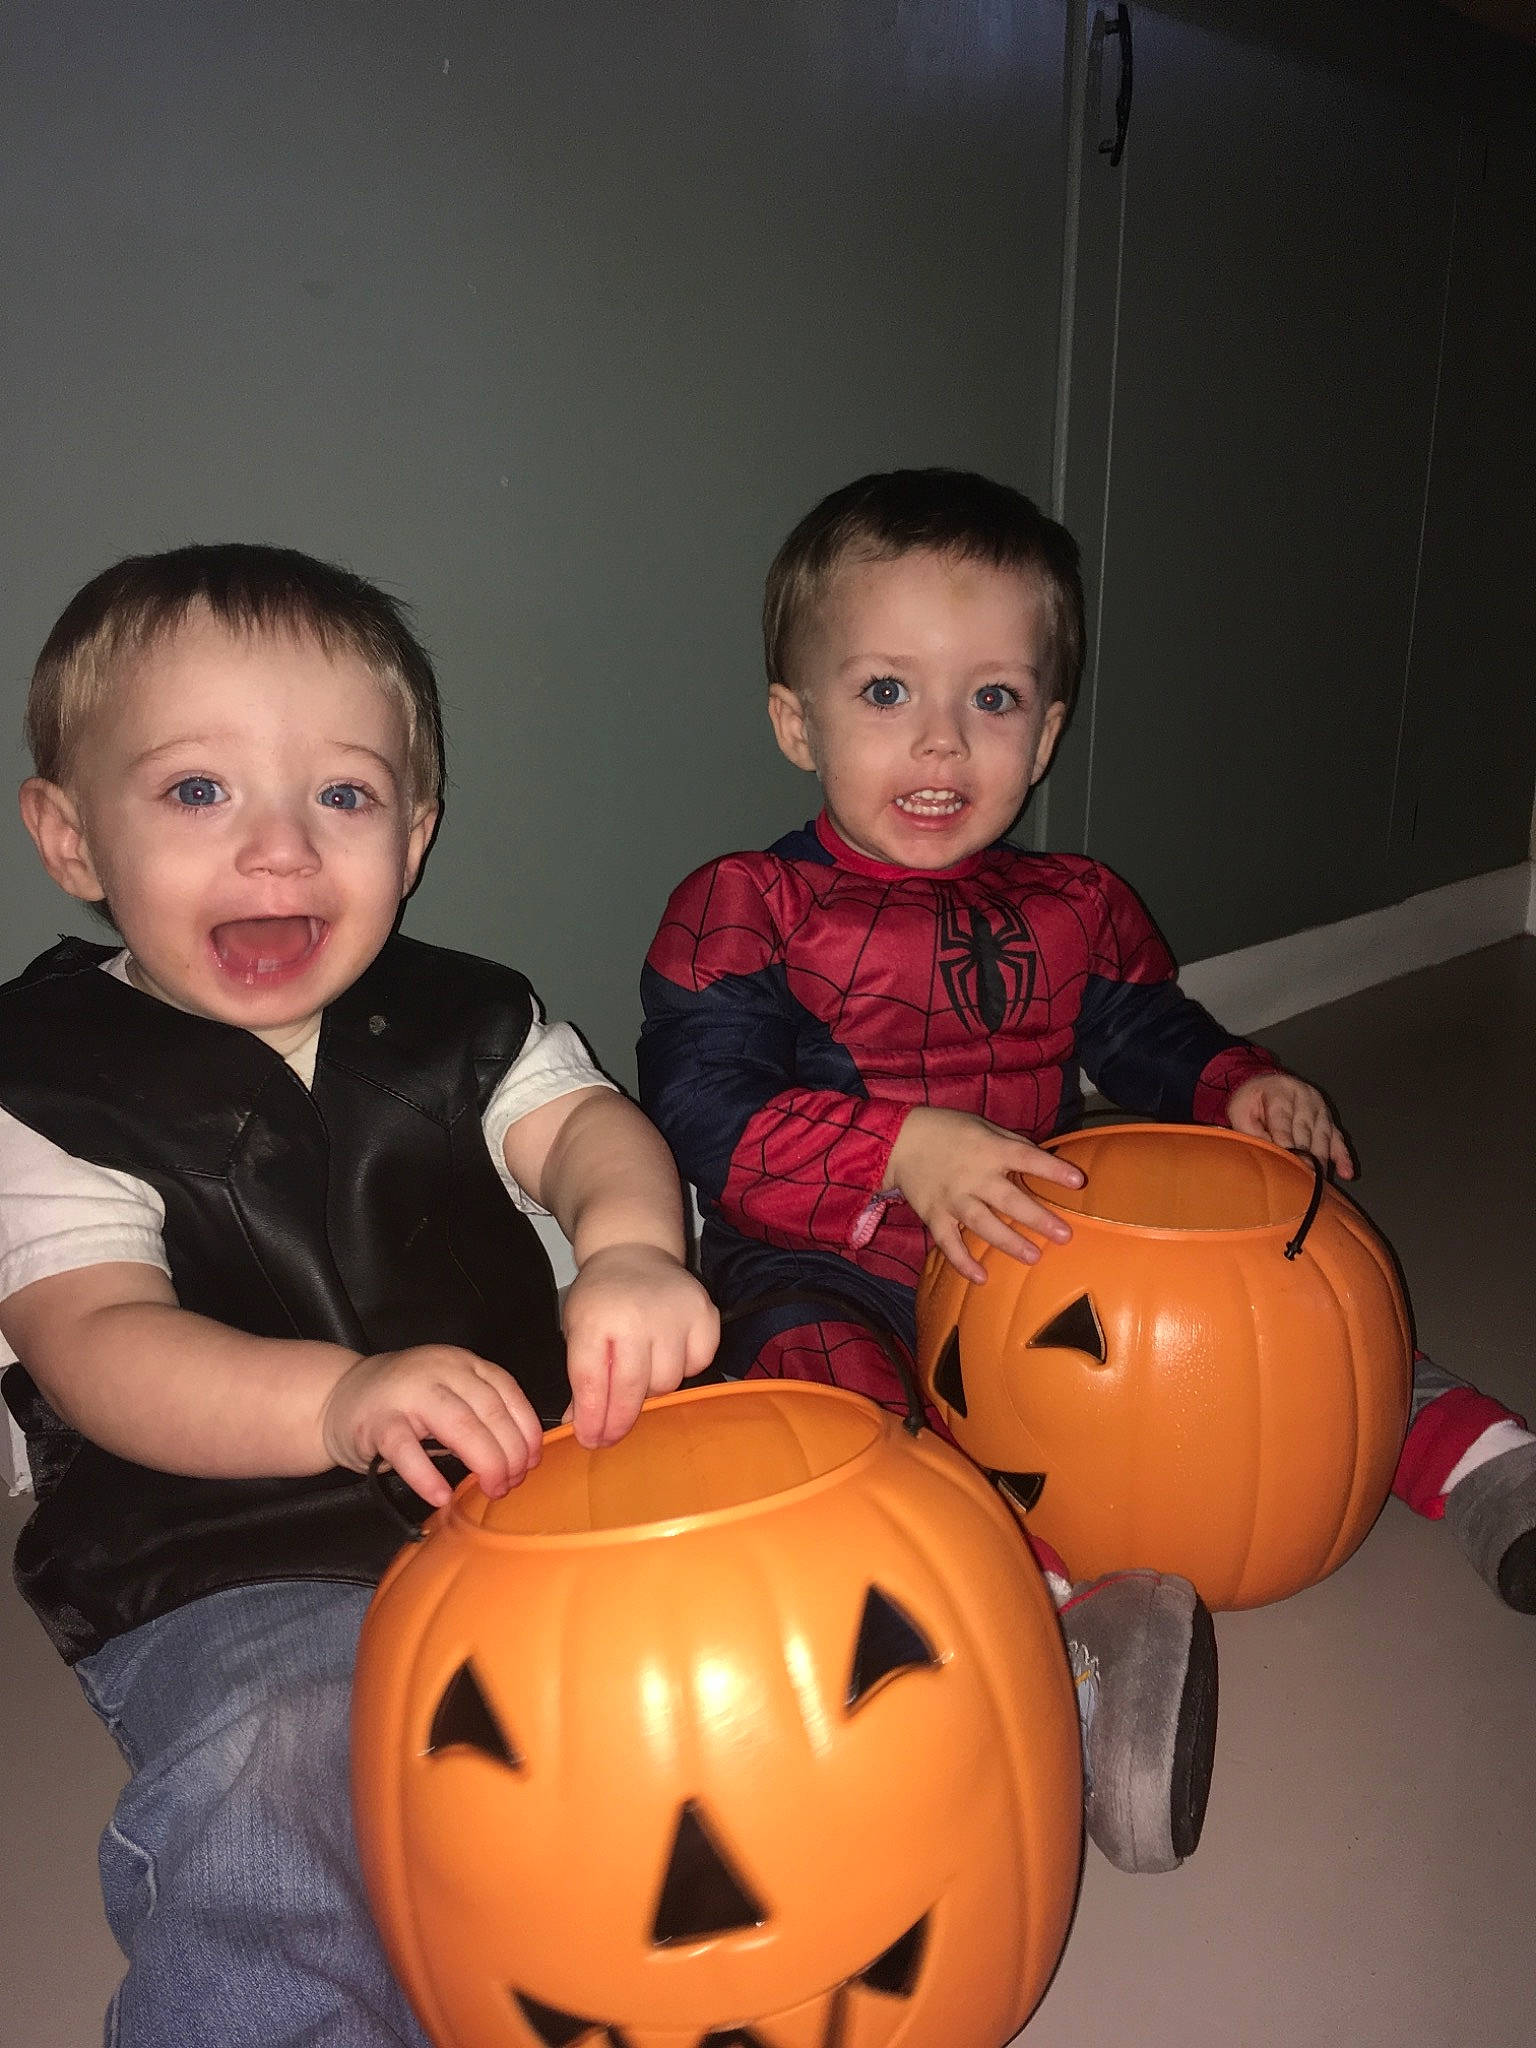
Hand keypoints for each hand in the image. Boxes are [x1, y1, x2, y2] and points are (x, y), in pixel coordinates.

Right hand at [321, 1345, 542, 1505]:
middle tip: (511, 1483)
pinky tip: (442, 1496)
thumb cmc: (404, 1402)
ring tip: (492, 1489)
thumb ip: (480, 1410)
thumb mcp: (449, 1392)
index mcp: (462, 1364)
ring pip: (458, 1426)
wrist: (338, 1396)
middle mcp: (439, 1370)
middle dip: (509, 1453)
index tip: (532, 1461)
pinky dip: (427, 1476)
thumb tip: (522, 1455)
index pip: (508, 1393)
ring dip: (484, 1462)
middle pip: (489, 1411)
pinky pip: (407, 1450)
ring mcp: (407, 1393)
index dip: (527, 1430)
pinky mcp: (377, 1421)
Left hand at [561, 1242, 719, 1448]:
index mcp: (595, 1320)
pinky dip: (684, 1367)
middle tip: (612, 1435)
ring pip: (668, 1382)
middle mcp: (636, 1316)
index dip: (591, 1418)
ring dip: (653, 1389)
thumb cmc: (601, 1299)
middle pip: (632, 1389)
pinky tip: (668, 1353)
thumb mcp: (577, 1331)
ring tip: (641, 1374)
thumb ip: (581, 1377)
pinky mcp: (705, 1312)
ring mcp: (675, 1313)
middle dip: (620, 1420)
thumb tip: (583, 1426)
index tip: (591, 1440)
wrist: (632, 1250)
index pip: (591, 1382)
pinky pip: (698, 1364)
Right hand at [887, 1106, 1084, 1285]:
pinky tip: (981, 1278)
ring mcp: (953, 1198)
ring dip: (1008, 1242)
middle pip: (1009, 1199)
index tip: (1078, 1181)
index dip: (1053, 1169)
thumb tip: (1044, 1162)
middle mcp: (973, 1176)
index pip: (1026, 1158)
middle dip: (1038, 1218)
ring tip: (1034, 1257)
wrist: (899, 1140)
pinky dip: (962, 1261)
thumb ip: (1012, 1145)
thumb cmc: (949, 1131)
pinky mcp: (934, 1215)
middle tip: (1065, 1236)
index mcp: (989, 1150)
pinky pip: (948, 1242)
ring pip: (983, 1223)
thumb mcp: (984, 1127)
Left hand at [1227, 1073, 1354, 1178]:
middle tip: (1305, 1178)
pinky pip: (1337, 1138)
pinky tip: (1346, 1172)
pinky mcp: (1328, 1119)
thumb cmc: (1252, 1102)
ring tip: (1320, 1181)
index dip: (1287, 1142)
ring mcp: (1319, 1108)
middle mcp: (1304, 1098)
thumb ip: (1251, 1132)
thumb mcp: (1241, 1112)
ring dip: (1322, 1160)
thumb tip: (1267, 1154)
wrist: (1266, 1085)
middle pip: (1306, 1130)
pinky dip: (1342, 1156)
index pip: (1283, 1121)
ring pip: (1323, 1136)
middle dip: (1306, 1155)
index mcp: (1279, 1093)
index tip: (1290, 1161)